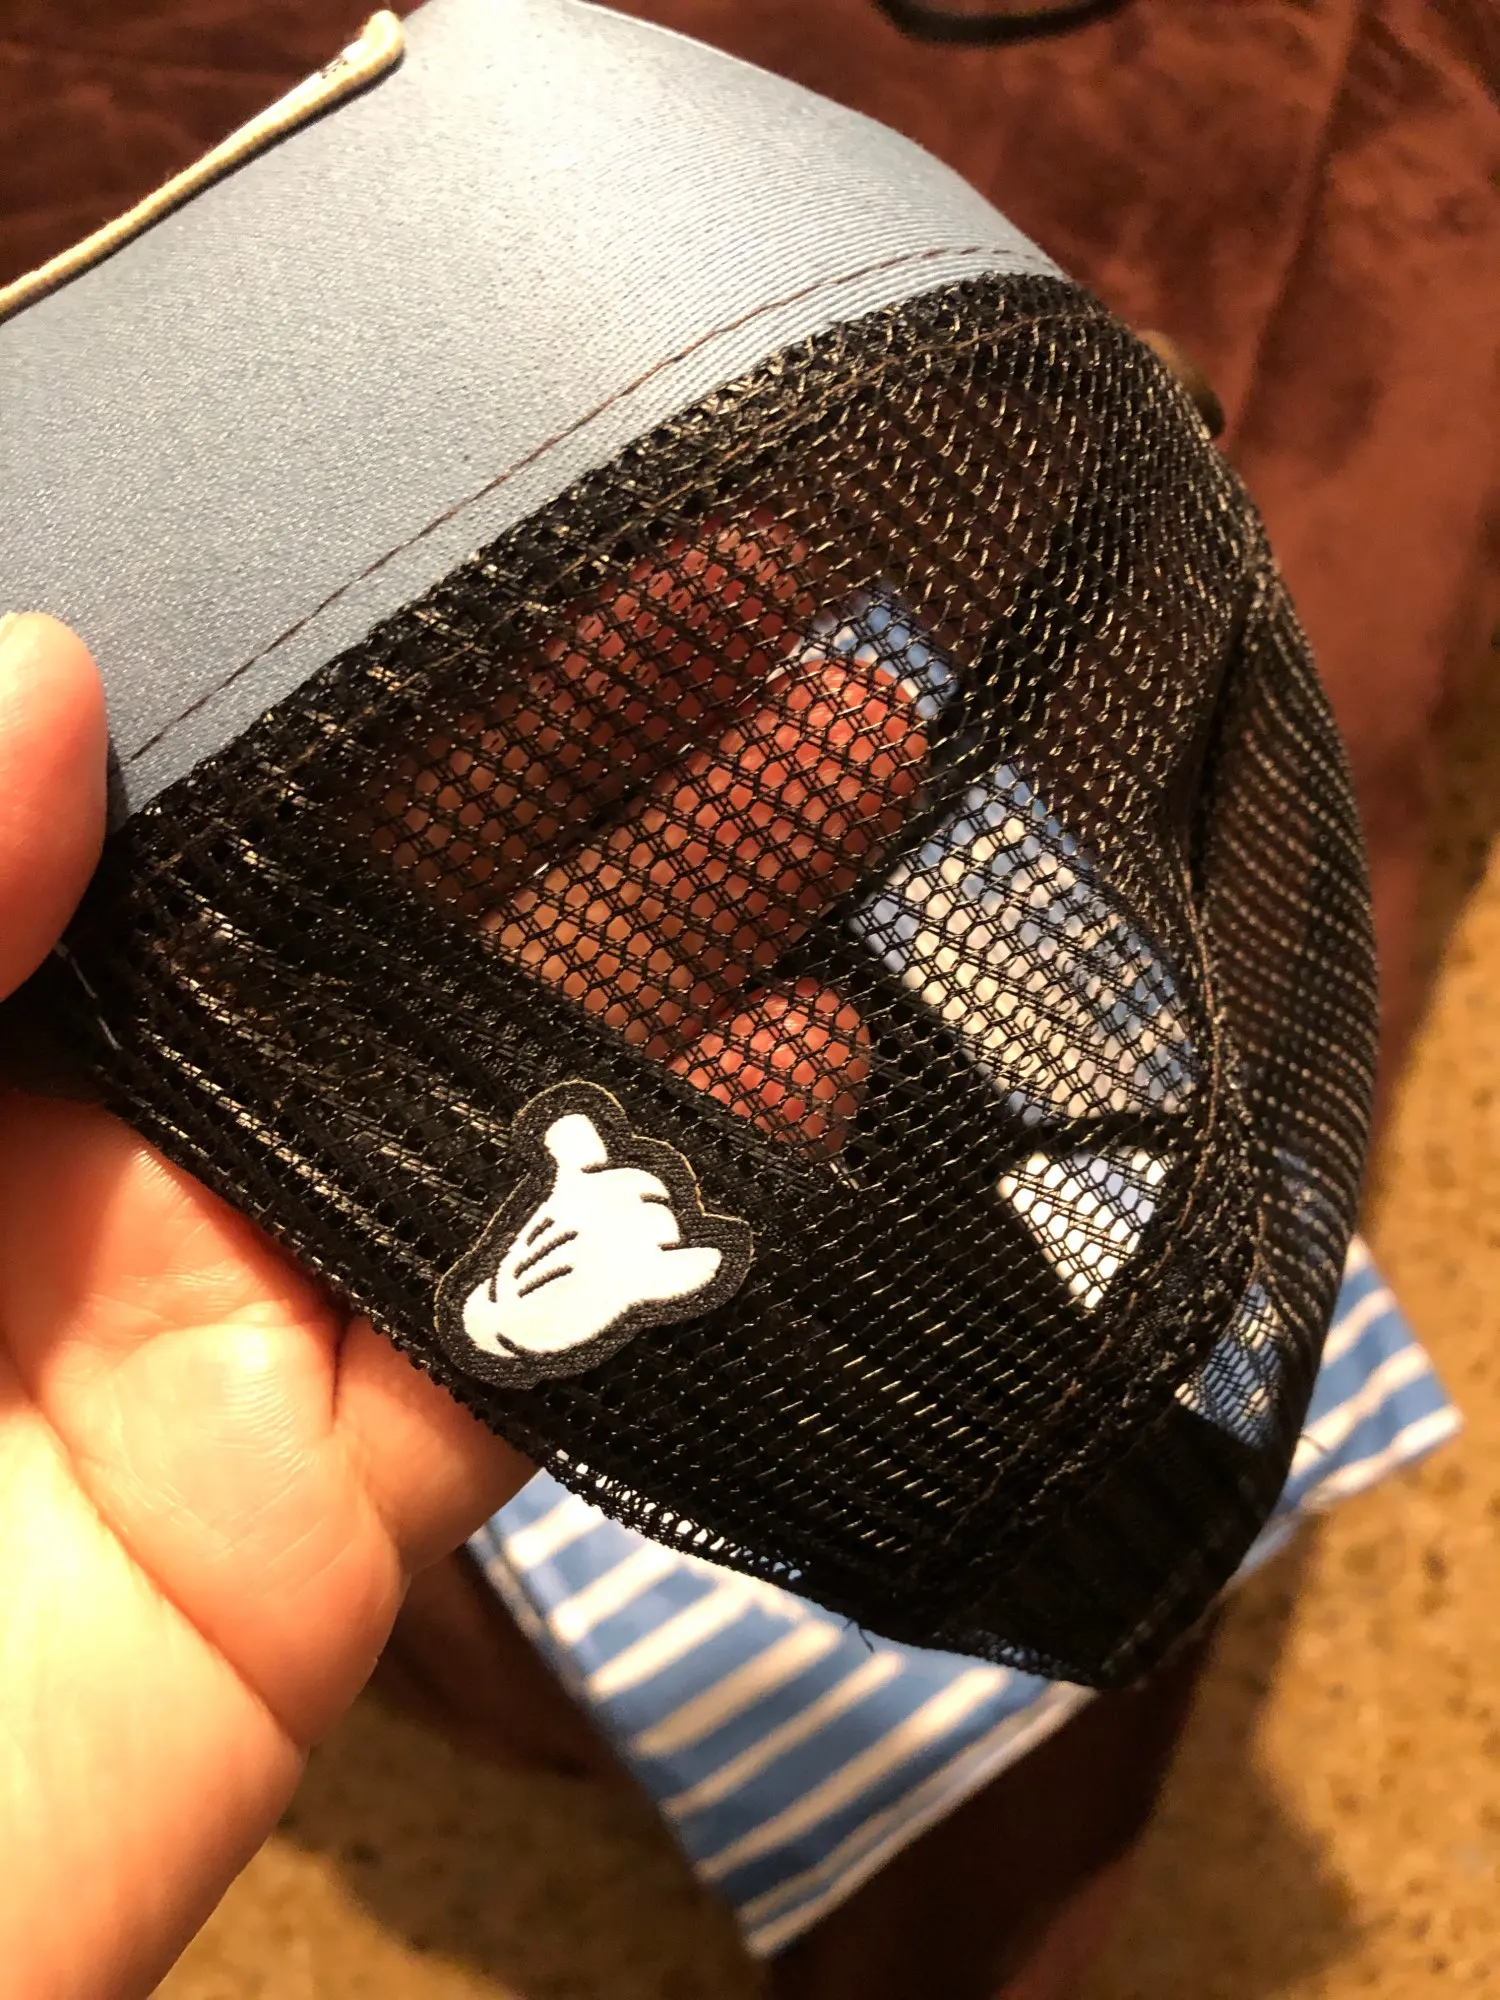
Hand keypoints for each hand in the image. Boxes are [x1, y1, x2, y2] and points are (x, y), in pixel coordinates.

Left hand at [0, 523, 925, 1997]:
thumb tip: (48, 675)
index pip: (168, 777)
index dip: (340, 632)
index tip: (493, 498)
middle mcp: (90, 1142)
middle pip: (374, 907)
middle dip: (569, 741)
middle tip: (760, 579)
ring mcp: (222, 1324)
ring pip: (489, 1091)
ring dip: (678, 926)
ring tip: (849, 746)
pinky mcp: (321, 1523)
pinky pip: (529, 1344)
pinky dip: (684, 1211)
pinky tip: (817, 1048)